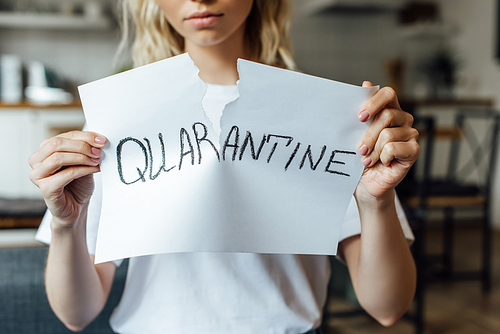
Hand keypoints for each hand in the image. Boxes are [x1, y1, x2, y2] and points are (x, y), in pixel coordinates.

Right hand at [29, 131, 106, 227]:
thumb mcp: (83, 162)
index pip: (64, 136)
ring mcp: (37, 175)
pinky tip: (94, 169)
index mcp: (45, 150)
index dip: (85, 136)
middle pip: (57, 143)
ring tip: (97, 161)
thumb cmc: (78, 184)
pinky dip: (83, 170)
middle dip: (82, 145)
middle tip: (98, 151)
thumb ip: (86, 150)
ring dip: (81, 157)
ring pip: (58, 157)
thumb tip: (98, 140)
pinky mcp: (45, 188)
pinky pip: (66, 174)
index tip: (102, 140)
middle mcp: (37, 160)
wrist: (77, 207)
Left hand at [355, 81, 418, 203]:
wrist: (366, 181)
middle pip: (387, 116)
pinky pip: (395, 148)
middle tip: (359, 149)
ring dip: (373, 150)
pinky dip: (383, 157)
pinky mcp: (414, 150)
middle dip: (368, 135)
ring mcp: (410, 133)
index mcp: (389, 109)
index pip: (388, 93)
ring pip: (388, 134)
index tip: (360, 117)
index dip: (375, 102)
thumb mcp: (356, 133)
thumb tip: (365, 83)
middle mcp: (402, 118)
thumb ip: (362, 111)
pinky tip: (382, 163)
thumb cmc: (361, 154)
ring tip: (367, 160)